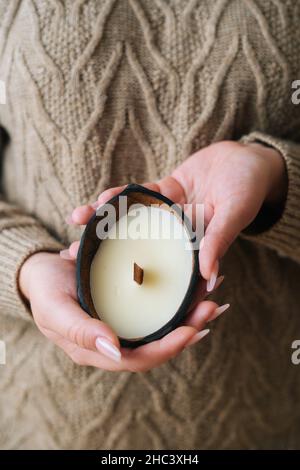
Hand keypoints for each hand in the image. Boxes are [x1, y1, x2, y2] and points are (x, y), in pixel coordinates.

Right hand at [20, 252, 223, 371]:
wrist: (41, 272)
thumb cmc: (44, 290)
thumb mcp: (55, 309)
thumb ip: (80, 331)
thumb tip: (115, 351)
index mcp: (99, 349)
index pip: (140, 359)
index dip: (167, 348)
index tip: (192, 331)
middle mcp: (117, 339)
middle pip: (159, 341)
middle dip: (189, 327)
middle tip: (212, 306)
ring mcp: (124, 322)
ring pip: (163, 323)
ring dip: (189, 311)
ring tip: (211, 295)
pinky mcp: (128, 304)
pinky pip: (157, 305)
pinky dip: (177, 297)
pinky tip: (193, 284)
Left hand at [66, 140, 285, 285]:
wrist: (248, 158)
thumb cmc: (248, 188)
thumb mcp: (235, 213)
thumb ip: (220, 239)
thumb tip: (209, 276)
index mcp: (193, 247)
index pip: (162, 267)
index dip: (135, 276)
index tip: (106, 285)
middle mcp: (176, 233)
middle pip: (138, 244)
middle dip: (107, 248)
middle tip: (76, 254)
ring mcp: (168, 213)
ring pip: (133, 218)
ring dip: (106, 218)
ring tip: (78, 219)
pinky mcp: (165, 192)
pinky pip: (140, 195)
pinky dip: (122, 195)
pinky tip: (101, 198)